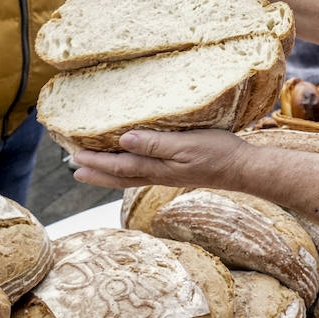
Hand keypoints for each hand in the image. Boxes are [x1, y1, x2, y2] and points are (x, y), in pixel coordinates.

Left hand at [73, 129, 248, 189]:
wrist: (243, 169)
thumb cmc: (218, 154)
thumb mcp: (187, 144)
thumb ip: (155, 144)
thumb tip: (124, 140)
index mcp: (159, 168)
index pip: (120, 166)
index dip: (96, 163)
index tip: (75, 157)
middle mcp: (159, 174)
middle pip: (120, 177)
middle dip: (96, 173)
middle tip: (75, 170)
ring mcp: (168, 175)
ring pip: (131, 177)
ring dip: (109, 174)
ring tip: (93, 170)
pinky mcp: (177, 171)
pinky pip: (144, 172)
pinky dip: (128, 170)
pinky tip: (131, 164)